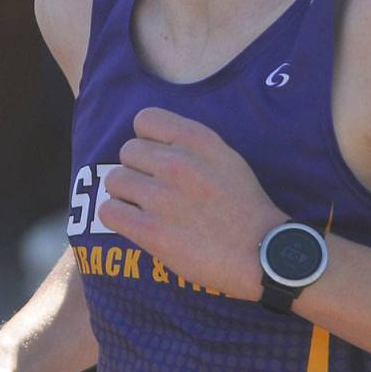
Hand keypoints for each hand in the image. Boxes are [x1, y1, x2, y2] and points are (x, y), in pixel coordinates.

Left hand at [100, 107, 285, 300]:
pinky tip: (134, 224)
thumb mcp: (226, 157)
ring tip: (144, 208)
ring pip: (114, 180)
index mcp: (198, 141)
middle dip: (137, 169)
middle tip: (154, 189)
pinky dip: (117, 217)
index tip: (157, 158)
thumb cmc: (245, 205)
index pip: (145, 119)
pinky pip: (108, 211)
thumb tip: (153, 143)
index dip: (147, 139)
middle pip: (127, 151)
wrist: (262, 252)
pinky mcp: (151, 231)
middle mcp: (178, 163)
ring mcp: (162, 197)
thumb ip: (190, 144)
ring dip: (125, 194)